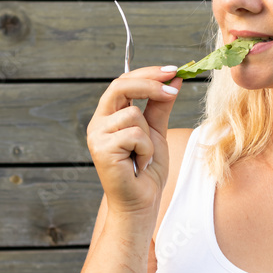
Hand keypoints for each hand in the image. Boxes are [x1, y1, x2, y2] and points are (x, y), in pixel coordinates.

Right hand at [86, 65, 182, 214]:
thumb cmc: (147, 170)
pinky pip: (134, 135)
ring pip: (133, 115)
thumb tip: (175, 79)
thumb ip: (161, 106)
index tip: (174, 70)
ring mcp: (97, 135)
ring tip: (145, 156)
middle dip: (149, 83)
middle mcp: (98, 122)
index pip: (124, 82)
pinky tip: (139, 165)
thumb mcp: (157, 132)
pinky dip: (146, 151)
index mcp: (109, 115)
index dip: (148, 73)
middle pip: (121, 86)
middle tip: (173, 89)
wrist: (141, 203)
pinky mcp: (101, 149)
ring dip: (149, 137)